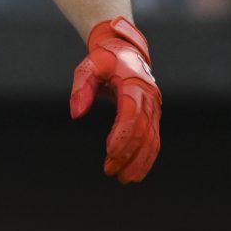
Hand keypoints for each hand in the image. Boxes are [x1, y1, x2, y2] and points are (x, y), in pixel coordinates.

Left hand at [69, 17, 160, 182]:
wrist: (125, 51)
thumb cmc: (104, 59)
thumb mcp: (88, 66)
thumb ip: (81, 87)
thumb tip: (76, 114)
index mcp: (135, 85)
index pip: (132, 115)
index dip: (123, 136)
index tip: (110, 153)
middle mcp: (149, 98)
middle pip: (142, 131)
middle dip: (128, 154)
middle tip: (111, 171)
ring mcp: (153, 108)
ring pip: (152, 139)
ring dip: (140, 161)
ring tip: (125, 179)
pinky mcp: (152, 116)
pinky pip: (153, 139)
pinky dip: (147, 157)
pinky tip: (136, 171)